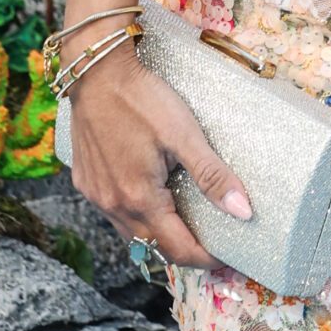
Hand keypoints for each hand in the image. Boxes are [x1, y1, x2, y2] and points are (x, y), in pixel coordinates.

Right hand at [64, 48, 252, 270]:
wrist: (96, 71)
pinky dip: (138, 216)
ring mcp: (96, 195)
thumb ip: (212, 175)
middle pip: (153, 246)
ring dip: (159, 235)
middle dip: (185, 251)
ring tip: (188, 225)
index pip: (178, 249)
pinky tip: (153, 200)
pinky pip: (114, 213)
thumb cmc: (142, 99)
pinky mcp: (86, 181)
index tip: (229, 258)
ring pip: (132, 232)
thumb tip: (243, 211)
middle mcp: (113, 206)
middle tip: (214, 245)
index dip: (206, 259)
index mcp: (140, 199)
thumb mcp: (184, 134)